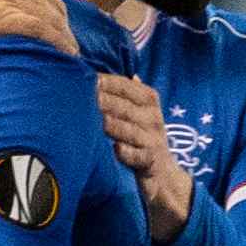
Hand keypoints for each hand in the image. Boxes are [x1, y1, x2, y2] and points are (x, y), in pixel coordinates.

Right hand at [0, 0, 73, 53]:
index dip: (53, 7)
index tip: (57, 23)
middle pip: (54, 3)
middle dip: (63, 24)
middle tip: (68, 43)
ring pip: (53, 18)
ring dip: (66, 38)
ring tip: (70, 54)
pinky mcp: (9, 15)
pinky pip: (45, 32)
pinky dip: (59, 45)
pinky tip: (66, 56)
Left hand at [98, 75, 194, 241]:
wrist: (163, 175)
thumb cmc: (142, 137)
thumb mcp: (138, 111)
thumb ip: (125, 91)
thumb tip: (103, 71)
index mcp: (149, 100)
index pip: (125, 86)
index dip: (104, 82)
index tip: (82, 78)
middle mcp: (153, 118)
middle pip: (126, 107)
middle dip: (105, 101)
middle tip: (81, 96)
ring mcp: (153, 140)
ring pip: (131, 130)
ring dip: (114, 125)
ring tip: (97, 120)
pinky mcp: (151, 162)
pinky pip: (138, 156)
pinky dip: (127, 153)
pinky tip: (116, 149)